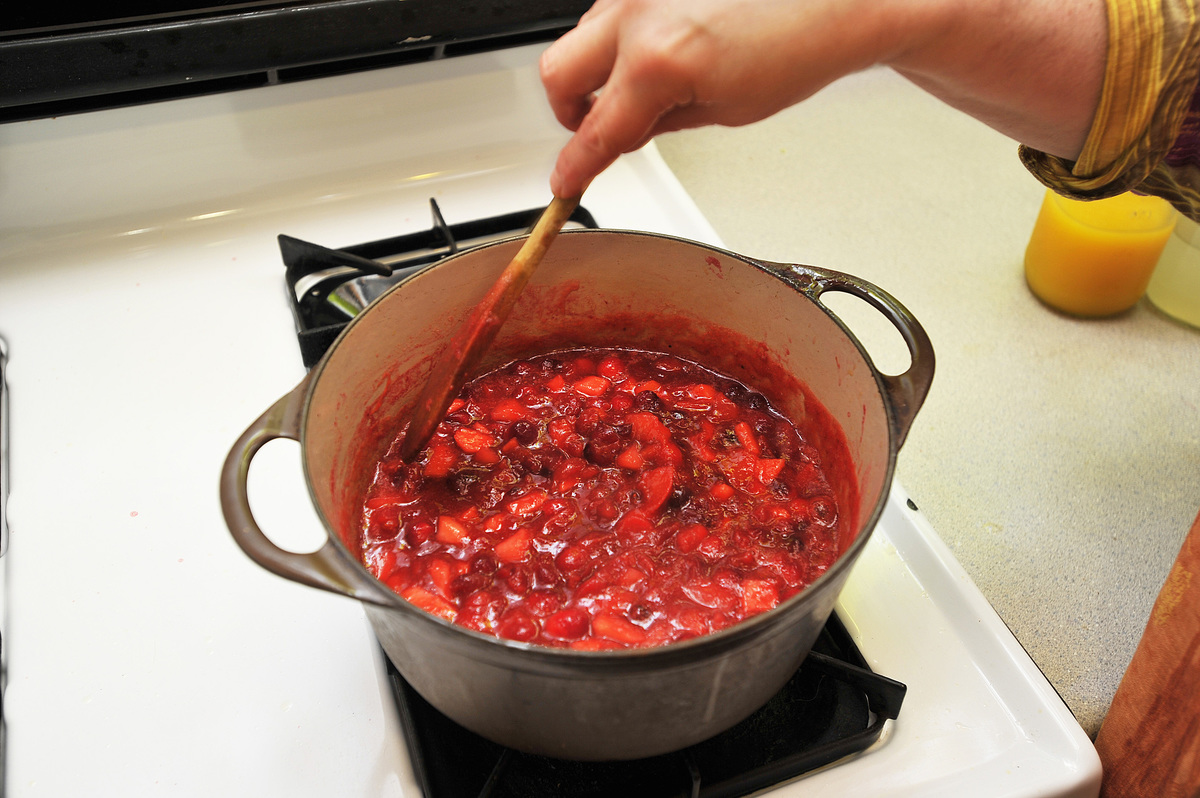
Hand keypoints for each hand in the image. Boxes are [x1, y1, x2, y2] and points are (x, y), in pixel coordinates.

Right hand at [540, 0, 895, 196]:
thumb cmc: (799, 45)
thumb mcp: (726, 110)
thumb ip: (659, 123)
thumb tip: (621, 136)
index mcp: (658, 61)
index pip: (597, 131)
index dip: (576, 167)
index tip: (564, 183)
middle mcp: (638, 13)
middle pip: (559, 74)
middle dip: (570, 111)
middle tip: (598, 131)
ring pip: (581, 36)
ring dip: (597, 70)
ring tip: (644, 88)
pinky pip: (610, 10)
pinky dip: (621, 38)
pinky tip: (660, 51)